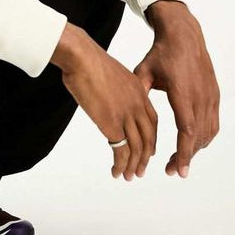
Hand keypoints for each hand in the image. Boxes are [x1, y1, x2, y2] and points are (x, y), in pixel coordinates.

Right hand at [53, 24, 157, 180]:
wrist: (82, 58)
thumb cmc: (88, 60)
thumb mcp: (109, 74)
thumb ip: (113, 88)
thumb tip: (105, 95)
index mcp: (138, 91)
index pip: (151, 120)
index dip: (150, 138)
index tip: (147, 149)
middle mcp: (137, 105)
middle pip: (148, 137)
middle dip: (145, 156)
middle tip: (140, 169)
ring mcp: (127, 116)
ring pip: (138, 148)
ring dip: (135, 166)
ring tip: (129, 176)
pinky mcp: (113, 125)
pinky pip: (122, 152)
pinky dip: (121, 165)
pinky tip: (117, 172)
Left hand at [134, 2, 219, 177]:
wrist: (183, 35)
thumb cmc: (161, 54)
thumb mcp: (143, 72)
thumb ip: (136, 93)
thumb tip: (123, 114)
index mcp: (183, 93)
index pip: (186, 130)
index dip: (183, 153)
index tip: (177, 171)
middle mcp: (201, 96)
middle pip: (197, 136)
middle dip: (185, 157)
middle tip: (171, 170)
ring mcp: (210, 96)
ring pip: (207, 132)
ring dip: (195, 149)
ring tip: (179, 159)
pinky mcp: (215, 94)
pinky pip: (213, 122)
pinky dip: (204, 136)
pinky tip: (192, 144)